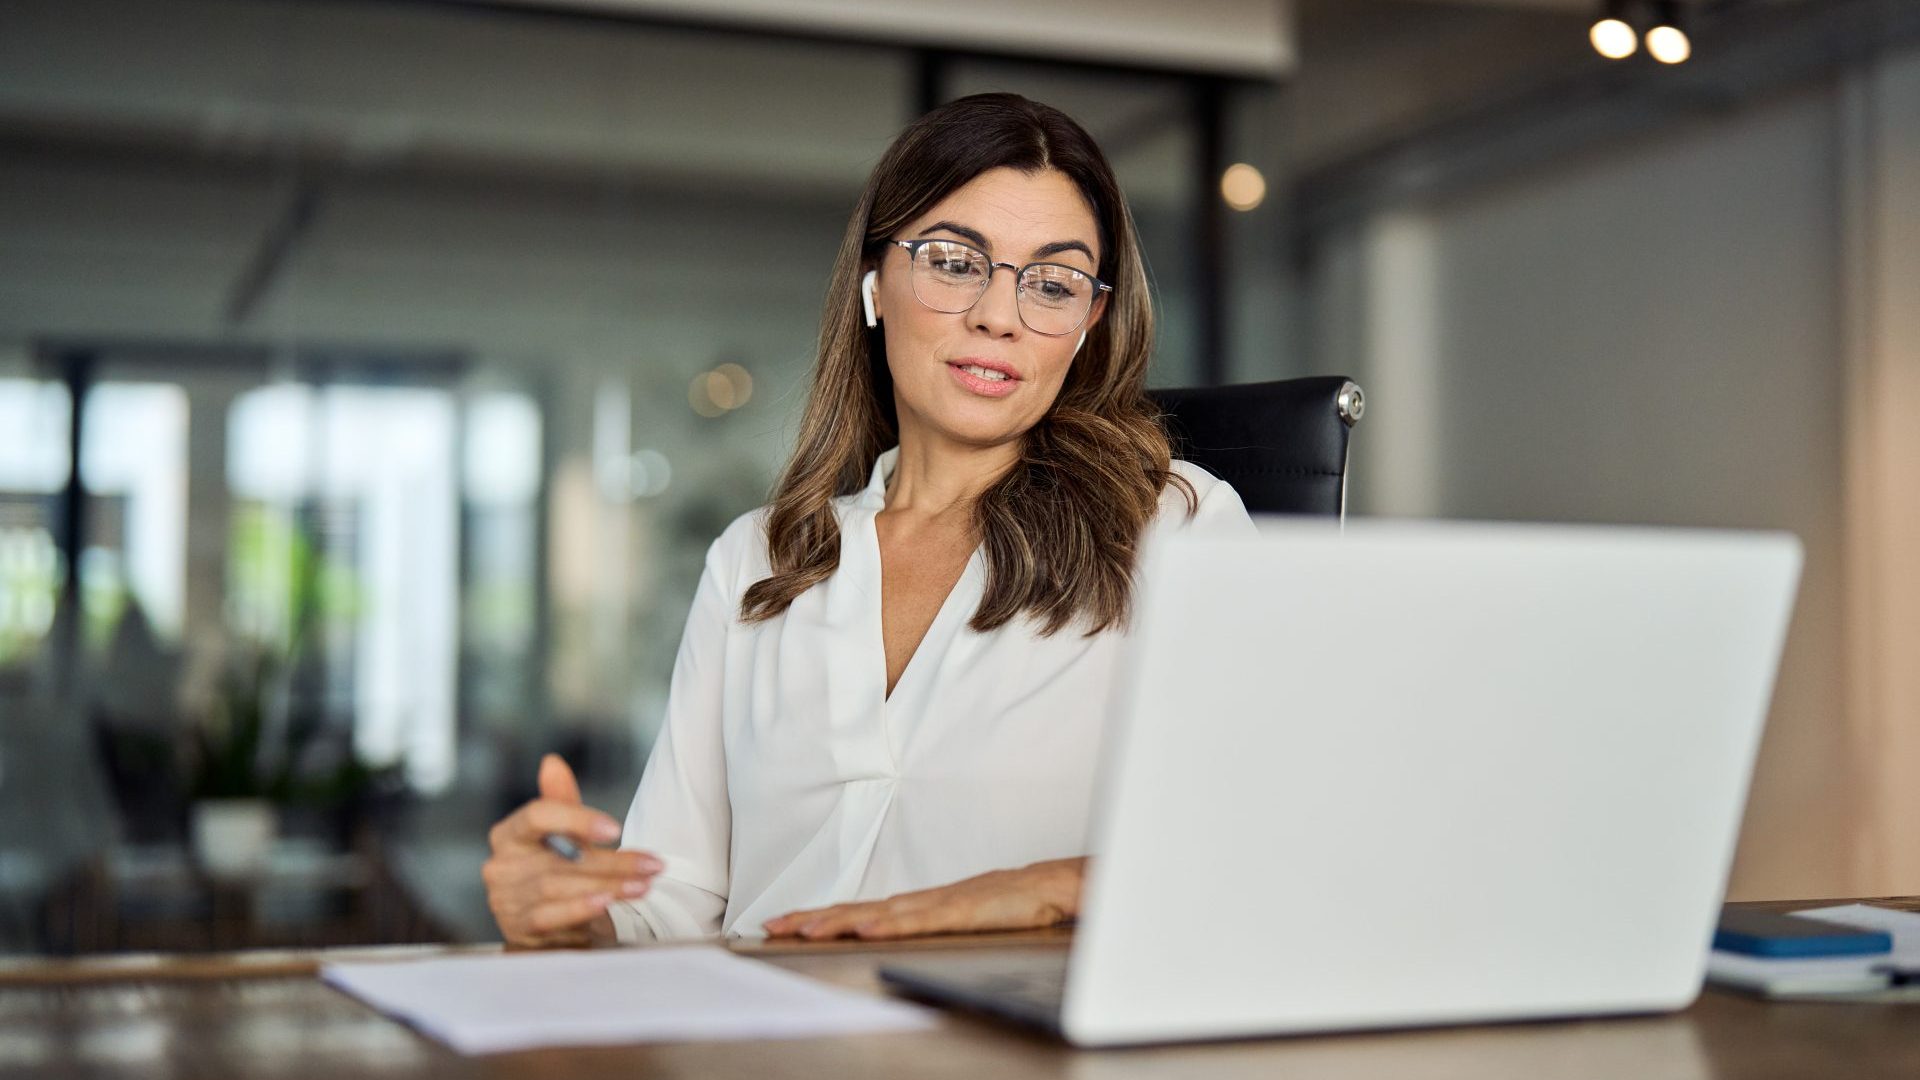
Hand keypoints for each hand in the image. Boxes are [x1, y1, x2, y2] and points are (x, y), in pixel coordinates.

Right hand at [483, 754, 661, 947]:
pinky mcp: (517, 929)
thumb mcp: (563, 837)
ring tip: (643, 885)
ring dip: (607, 885)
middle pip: (559, 858)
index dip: (576, 820)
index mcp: (509, 835)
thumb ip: (562, 803)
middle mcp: (501, 865)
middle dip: (613, 861)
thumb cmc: (557, 873)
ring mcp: (505, 899)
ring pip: (559, 887)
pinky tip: (606, 902)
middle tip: (653, 864)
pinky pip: (549, 917)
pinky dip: (579, 908)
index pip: (537, 816)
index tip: (615, 829)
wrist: (550, 928)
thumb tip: (551, 762)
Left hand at [762, 857, 1085, 940]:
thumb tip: (897, 939)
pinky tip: (866, 929)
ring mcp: (941, 904)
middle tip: (771, 926)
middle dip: (813, 917)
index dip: (822, 915)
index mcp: (920, 905)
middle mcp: (922, 900)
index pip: (861, 910)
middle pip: (858, 908)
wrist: (1053, 887)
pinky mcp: (963, 911)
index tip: (785, 923)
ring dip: (840, 920)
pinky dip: (890, 923)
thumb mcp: (962, 921)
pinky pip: (920, 920)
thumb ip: (931, 928)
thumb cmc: (1011, 904)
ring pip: (880, 913)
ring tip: (805, 930)